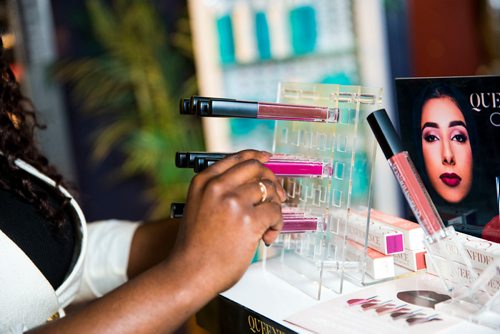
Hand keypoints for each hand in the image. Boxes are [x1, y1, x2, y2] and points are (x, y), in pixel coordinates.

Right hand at [173, 149, 285, 293]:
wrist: (189, 273)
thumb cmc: (195, 247)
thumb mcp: (198, 208)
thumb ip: (219, 192)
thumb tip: (253, 186)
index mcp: (204, 181)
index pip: (236, 158)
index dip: (256, 157)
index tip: (266, 158)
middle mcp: (218, 187)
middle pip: (256, 168)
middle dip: (271, 180)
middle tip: (277, 196)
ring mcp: (234, 201)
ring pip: (269, 190)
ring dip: (275, 208)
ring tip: (268, 226)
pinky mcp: (249, 219)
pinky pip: (275, 212)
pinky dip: (277, 225)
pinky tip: (267, 237)